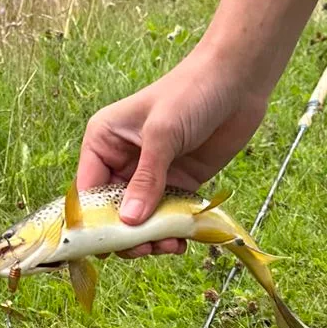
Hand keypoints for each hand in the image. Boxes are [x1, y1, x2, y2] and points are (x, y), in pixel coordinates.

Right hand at [74, 0, 326, 259]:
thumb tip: (130, 223)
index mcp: (104, 143)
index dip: (93, 223)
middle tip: (146, 248)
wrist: (239, 79)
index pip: (87, 192)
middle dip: (127, 235)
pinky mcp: (178, 183)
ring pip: (141, 221)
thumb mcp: (163, 134)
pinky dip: (172, 233)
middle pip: (113, 214)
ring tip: (170, 244)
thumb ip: (146, 180)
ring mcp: (151, 175)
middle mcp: (122, 161)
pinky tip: (181, 240)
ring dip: (151, 239)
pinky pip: (168, 218)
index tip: (106, 247)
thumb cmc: (192, 92)